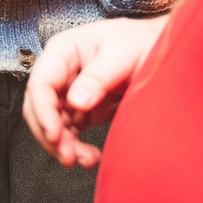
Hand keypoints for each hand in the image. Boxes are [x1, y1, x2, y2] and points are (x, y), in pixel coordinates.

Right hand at [23, 16, 164, 167]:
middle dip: (50, 134)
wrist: (162, 52)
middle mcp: (61, 72)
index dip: (43, 111)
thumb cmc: (141, 42)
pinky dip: (75, 148)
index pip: (41, 83)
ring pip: (52, 124)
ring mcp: (69, 92)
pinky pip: (69, 133)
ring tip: (84, 160)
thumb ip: (99, 76)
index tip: (54, 134)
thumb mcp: (123, 54)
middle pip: (40, 107)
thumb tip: (76, 101)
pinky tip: (90, 156)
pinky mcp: (81, 109)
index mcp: (64, 51)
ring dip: (63, 146)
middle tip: (68, 155)